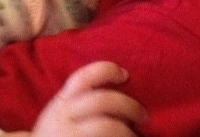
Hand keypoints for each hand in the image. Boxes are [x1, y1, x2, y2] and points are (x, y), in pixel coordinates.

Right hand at [30, 61, 146, 136]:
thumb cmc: (54, 135)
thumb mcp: (58, 113)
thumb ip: (79, 101)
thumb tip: (120, 83)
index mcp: (62, 102)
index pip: (83, 77)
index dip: (107, 70)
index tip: (125, 74)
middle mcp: (64, 117)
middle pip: (102, 101)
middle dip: (129, 106)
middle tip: (144, 115)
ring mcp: (69, 136)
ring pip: (106, 126)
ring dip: (127, 131)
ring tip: (136, 136)